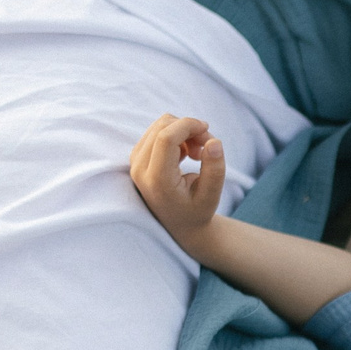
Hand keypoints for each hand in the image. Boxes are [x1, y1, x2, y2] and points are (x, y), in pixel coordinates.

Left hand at [129, 114, 226, 251]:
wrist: (180, 224)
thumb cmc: (197, 211)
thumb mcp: (212, 196)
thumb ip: (215, 170)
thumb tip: (214, 142)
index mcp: (157, 181)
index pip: (166, 138)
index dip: (188, 126)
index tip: (208, 130)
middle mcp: (140, 169)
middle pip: (162, 127)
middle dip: (189, 128)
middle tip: (207, 146)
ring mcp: (135, 161)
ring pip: (160, 125)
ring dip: (183, 131)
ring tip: (197, 153)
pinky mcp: (137, 155)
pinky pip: (157, 130)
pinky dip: (176, 134)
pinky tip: (186, 153)